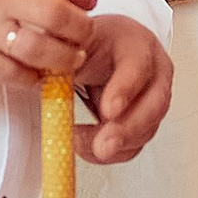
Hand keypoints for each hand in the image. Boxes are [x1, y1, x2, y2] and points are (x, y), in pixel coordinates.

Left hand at [76, 15, 172, 162]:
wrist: (102, 51)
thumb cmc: (89, 45)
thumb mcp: (74, 43)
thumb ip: (63, 59)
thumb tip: (41, 79)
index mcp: (136, 44)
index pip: (137, 66)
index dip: (124, 89)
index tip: (108, 110)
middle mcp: (155, 71)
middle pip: (154, 104)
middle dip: (127, 129)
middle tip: (103, 146)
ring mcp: (155, 99)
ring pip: (146, 129)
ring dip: (116, 145)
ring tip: (84, 147)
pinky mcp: (147, 122)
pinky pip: (135, 145)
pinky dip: (114, 153)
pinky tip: (91, 149)